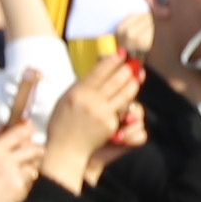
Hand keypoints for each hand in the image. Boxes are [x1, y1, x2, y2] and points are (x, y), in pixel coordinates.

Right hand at [0, 108, 46, 201]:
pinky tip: (11, 188)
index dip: (28, 131)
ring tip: (19, 173)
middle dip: (36, 151)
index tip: (31, 131)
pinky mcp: (18, 188)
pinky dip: (24, 184)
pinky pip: (28, 182)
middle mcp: (5, 159)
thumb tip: (3, 125)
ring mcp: (13, 174)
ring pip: (34, 166)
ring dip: (31, 168)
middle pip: (33, 149)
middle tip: (34, 154)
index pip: (18, 133)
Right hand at [37, 50, 145, 187]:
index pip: (99, 72)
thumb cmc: (63, 121)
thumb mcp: (66, 99)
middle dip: (127, 70)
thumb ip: (81, 86)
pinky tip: (132, 94)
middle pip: (115, 81)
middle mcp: (91, 101)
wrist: (65, 148)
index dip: (112, 61)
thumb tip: (97, 71)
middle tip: (134, 63)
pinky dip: (128, 101)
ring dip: (133, 83)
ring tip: (137, 75)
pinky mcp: (110, 125)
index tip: (121, 53)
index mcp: (78, 92)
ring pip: (124, 94)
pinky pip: (122, 110)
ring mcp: (102, 114)